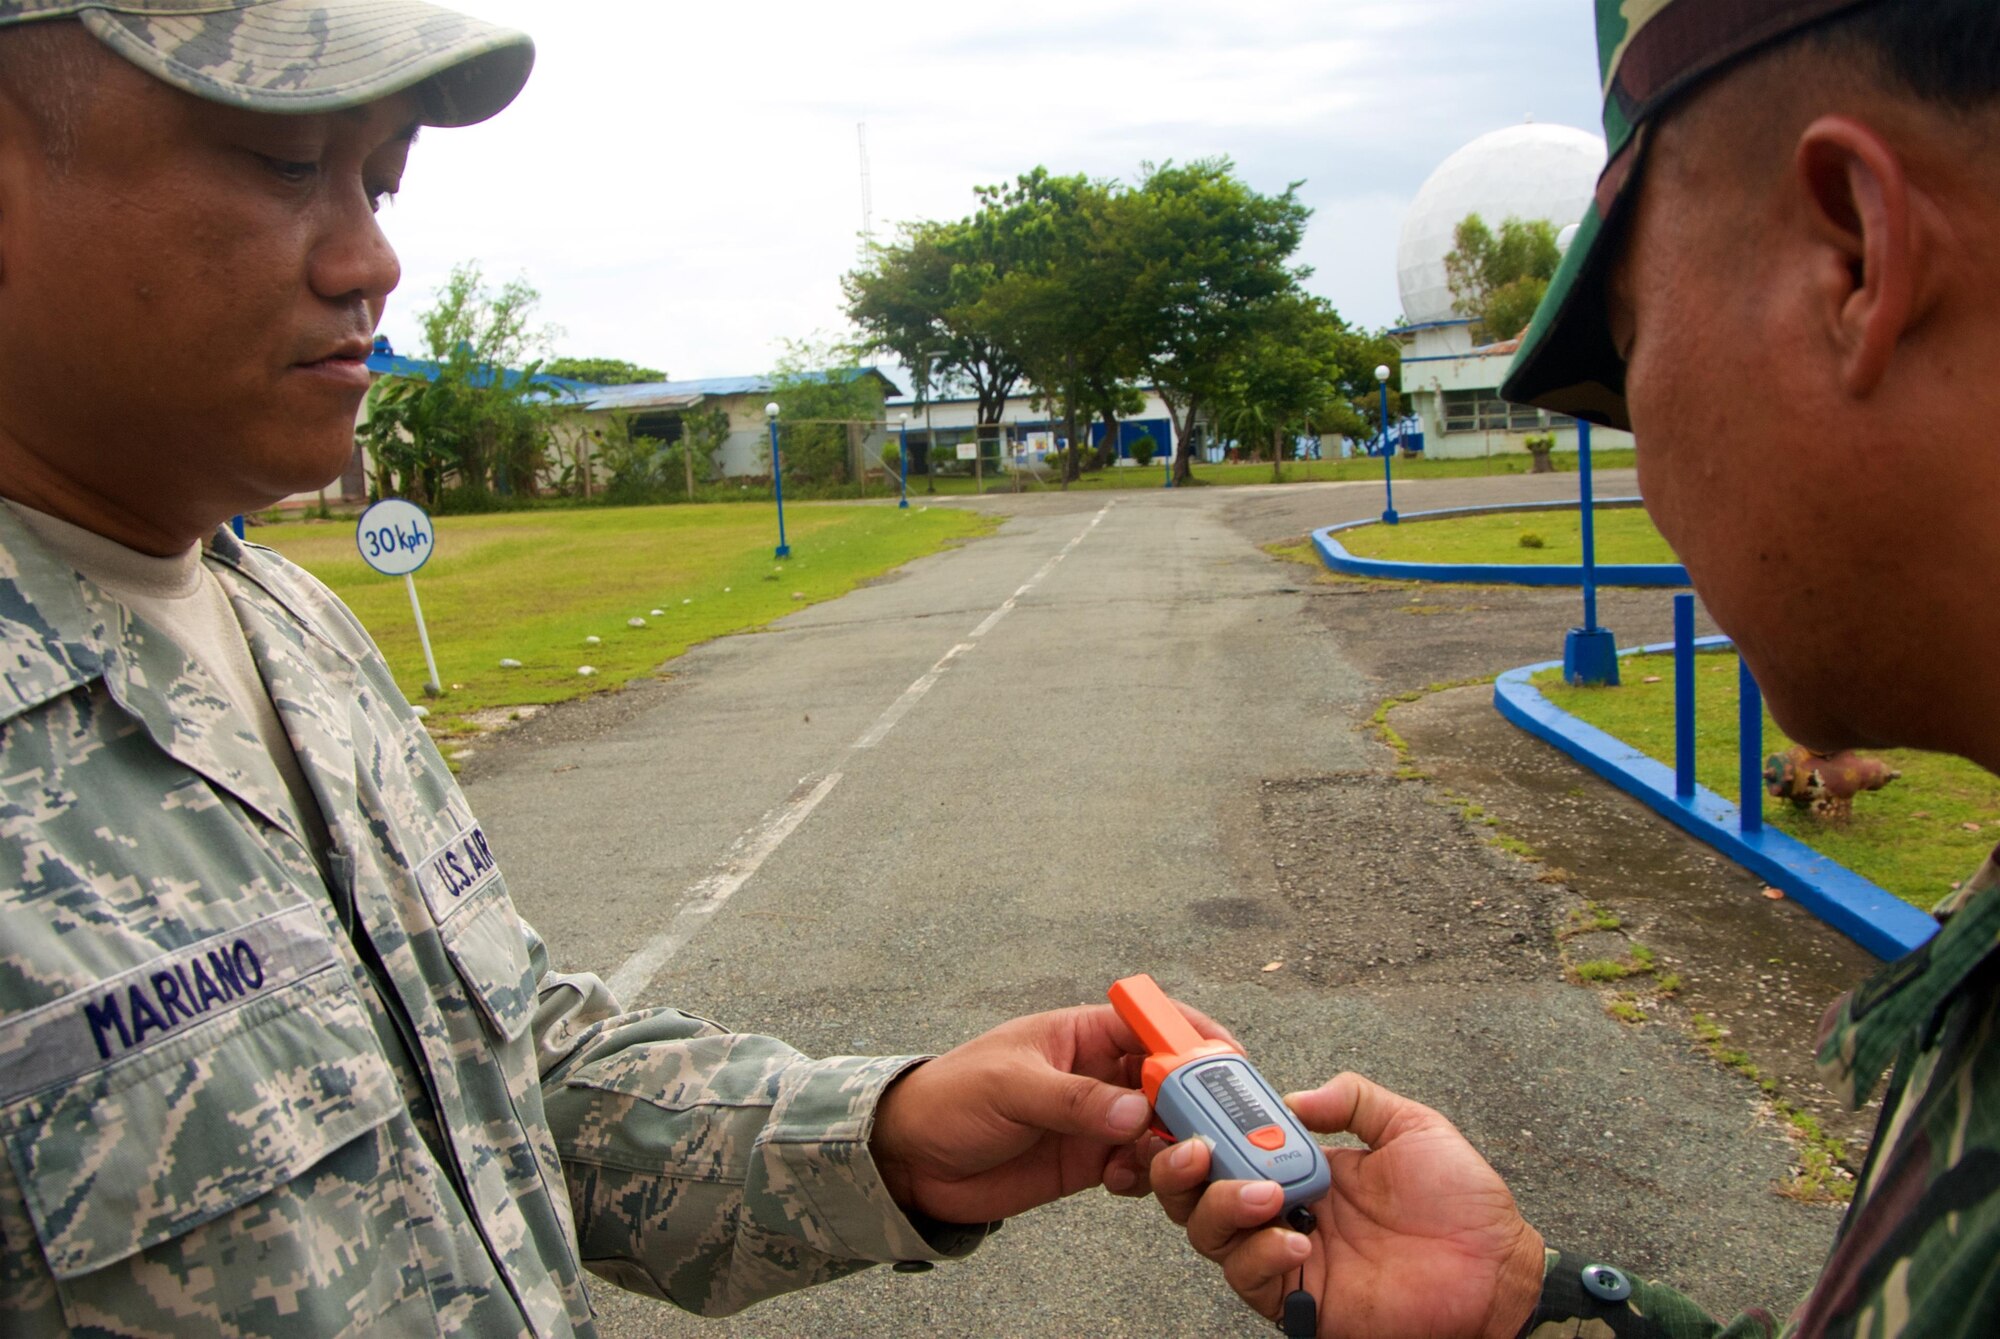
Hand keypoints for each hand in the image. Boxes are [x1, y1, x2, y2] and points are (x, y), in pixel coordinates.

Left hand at [870, 1003, 1230, 1224]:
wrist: (911, 1158)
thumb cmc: (951, 1098)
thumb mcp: (1010, 1088)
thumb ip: (1073, 1100)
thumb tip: (1137, 1110)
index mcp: (1082, 1032)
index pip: (1152, 1022)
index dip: (1193, 1037)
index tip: (1229, 1060)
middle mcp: (1099, 1072)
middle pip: (1168, 1078)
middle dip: (1196, 1099)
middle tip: (1218, 1126)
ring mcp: (1097, 1119)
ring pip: (1161, 1126)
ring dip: (1175, 1144)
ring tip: (1171, 1161)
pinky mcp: (1089, 1161)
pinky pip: (1139, 1167)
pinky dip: (1146, 1175)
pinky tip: (1125, 1182)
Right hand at [1151, 1073, 1544, 1338]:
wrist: (1498, 1272)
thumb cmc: (1465, 1204)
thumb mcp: (1412, 1127)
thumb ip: (1354, 1099)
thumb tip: (1294, 1098)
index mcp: (1305, 1166)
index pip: (1231, 1142)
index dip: (1202, 1124)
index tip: (1190, 1103)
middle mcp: (1285, 1208)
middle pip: (1197, 1191)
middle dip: (1181, 1168)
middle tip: (1199, 1151)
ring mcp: (1288, 1255)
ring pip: (1209, 1235)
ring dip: (1222, 1207)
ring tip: (1267, 1194)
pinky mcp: (1300, 1300)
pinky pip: (1250, 1279)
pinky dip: (1262, 1255)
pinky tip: (1299, 1241)